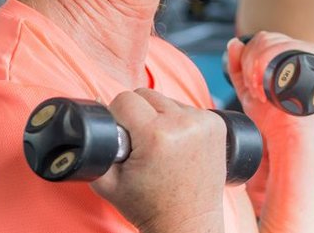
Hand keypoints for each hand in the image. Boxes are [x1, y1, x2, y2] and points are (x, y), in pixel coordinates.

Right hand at [90, 89, 226, 232]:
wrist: (188, 223)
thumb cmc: (150, 207)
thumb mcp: (107, 183)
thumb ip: (96, 144)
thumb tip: (96, 106)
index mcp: (156, 135)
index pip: (125, 99)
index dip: (116, 115)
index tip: (122, 137)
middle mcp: (184, 123)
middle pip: (146, 94)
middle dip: (137, 114)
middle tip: (139, 144)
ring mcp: (205, 122)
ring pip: (167, 100)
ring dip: (159, 116)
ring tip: (160, 146)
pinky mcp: (217, 124)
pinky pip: (187, 108)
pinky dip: (178, 121)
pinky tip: (177, 144)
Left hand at [225, 31, 313, 140]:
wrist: (287, 135)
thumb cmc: (272, 117)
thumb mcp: (248, 89)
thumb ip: (238, 66)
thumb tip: (234, 43)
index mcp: (286, 56)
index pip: (263, 39)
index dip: (249, 57)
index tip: (250, 83)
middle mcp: (298, 52)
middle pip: (266, 38)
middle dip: (251, 63)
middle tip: (254, 88)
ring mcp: (306, 53)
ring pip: (272, 41)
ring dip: (258, 65)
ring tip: (261, 90)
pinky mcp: (312, 57)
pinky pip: (285, 46)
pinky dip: (269, 62)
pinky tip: (267, 87)